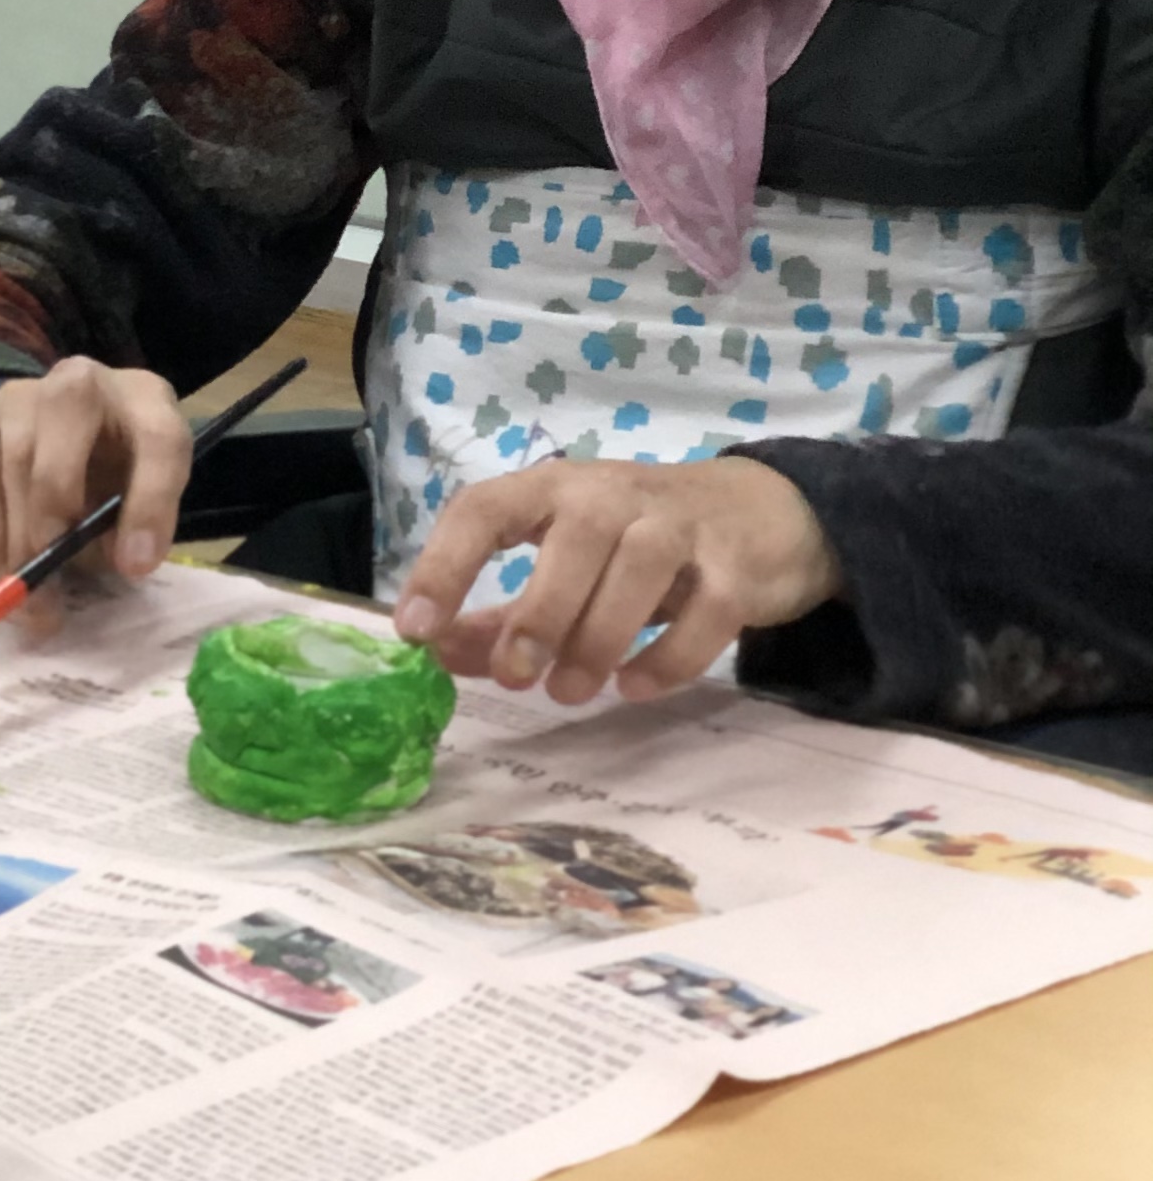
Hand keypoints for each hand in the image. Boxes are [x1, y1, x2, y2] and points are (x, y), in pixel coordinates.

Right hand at [0, 358, 193, 631]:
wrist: (27, 441)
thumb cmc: (98, 479)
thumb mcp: (128, 499)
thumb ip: (128, 526)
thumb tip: (111, 560)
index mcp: (143, 399)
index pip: (159, 438)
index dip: (151, 503)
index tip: (134, 567)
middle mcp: (79, 382)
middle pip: (67, 421)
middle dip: (58, 509)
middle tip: (53, 577)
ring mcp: (14, 395)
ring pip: (14, 460)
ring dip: (18, 542)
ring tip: (28, 600)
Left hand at [393, 453, 838, 704]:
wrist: (766, 513)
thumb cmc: (638, 539)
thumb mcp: (563, 563)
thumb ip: (500, 609)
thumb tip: (435, 651)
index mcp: (552, 488)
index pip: (484, 508)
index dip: (444, 567)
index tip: (415, 630)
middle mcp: (613, 493)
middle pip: (573, 542)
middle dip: (538, 615)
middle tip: (515, 677)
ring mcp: (681, 524)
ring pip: (637, 571)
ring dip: (597, 639)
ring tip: (568, 692)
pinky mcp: (737, 565)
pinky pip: (705, 611)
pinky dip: (668, 655)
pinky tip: (636, 687)